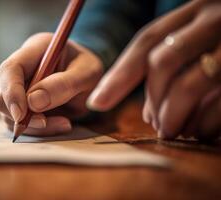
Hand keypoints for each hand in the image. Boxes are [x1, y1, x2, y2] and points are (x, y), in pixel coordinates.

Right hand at [0, 33, 102, 135]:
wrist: (89, 78)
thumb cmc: (88, 70)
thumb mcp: (87, 73)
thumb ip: (64, 84)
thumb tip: (33, 102)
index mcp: (35, 49)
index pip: (10, 69)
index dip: (11, 93)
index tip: (21, 116)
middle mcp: (20, 69)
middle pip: (2, 95)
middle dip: (21, 115)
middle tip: (46, 123)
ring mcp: (17, 88)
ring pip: (9, 114)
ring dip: (33, 126)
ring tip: (64, 123)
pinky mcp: (21, 106)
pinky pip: (20, 124)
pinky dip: (39, 130)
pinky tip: (61, 124)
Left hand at [87, 0, 220, 139]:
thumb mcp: (202, 39)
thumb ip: (172, 64)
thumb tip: (147, 112)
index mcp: (196, 10)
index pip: (147, 41)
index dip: (119, 75)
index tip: (97, 103)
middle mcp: (216, 19)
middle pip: (163, 63)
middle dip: (153, 101)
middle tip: (155, 125)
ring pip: (190, 84)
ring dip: (174, 116)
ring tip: (172, 131)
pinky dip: (207, 123)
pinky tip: (202, 131)